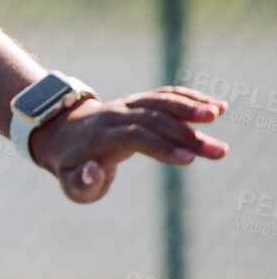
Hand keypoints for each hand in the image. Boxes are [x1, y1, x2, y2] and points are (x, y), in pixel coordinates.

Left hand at [29, 85, 228, 203]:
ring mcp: (126, 105)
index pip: (133, 137)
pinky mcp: (138, 101)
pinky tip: (217, 106)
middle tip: (219, 151)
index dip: (160, 146)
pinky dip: (189, 97)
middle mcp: (113, 115)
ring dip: (190, 106)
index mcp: (99, 137)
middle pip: (152, 119)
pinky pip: (164, 95)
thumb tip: (94, 170)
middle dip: (186, 134)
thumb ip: (82, 182)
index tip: (189, 159)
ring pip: (159, 101)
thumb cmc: (71, 166)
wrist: (60, 133)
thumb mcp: (71, 183)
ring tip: (219, 113)